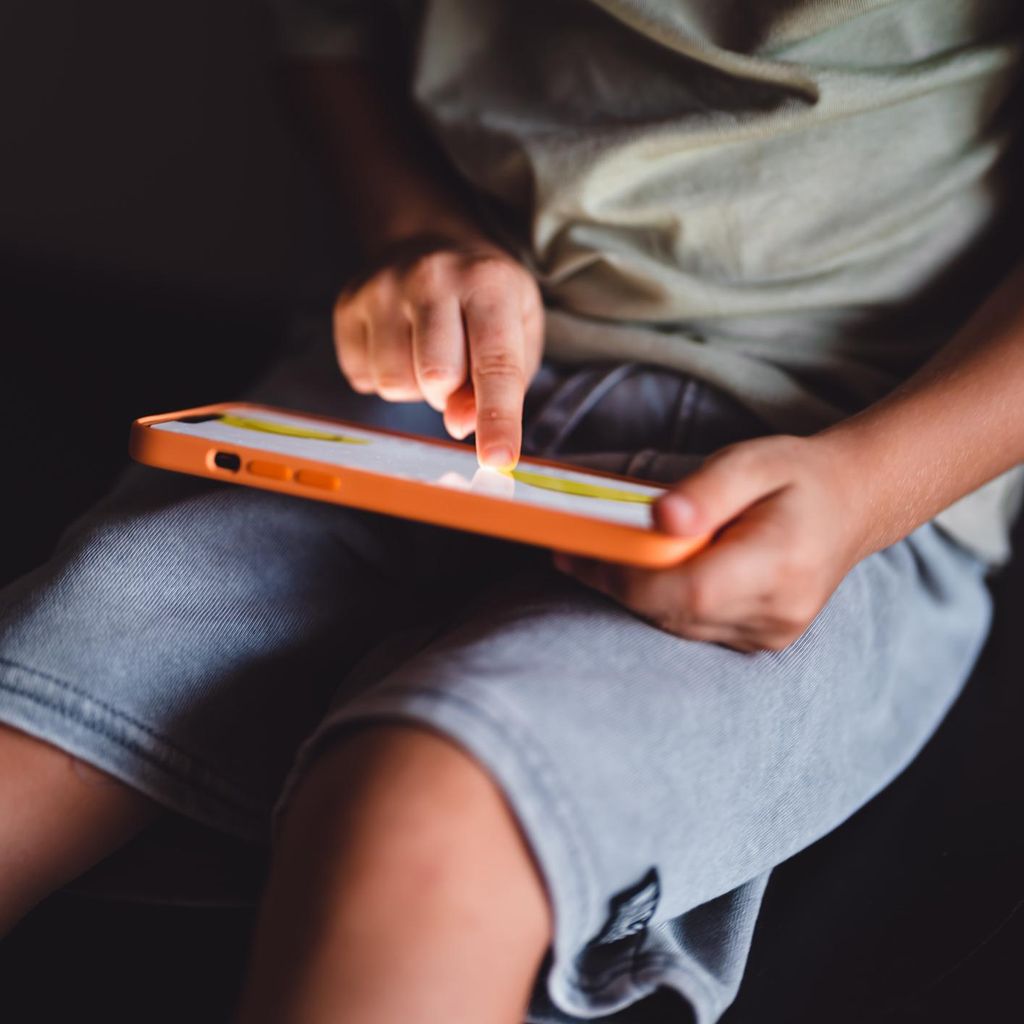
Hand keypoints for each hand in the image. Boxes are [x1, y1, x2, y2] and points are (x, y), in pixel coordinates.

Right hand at [334, 234, 543, 467]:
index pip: (495, 364)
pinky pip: (363, 377)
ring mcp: (382, 287)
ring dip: (415, 388)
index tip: (497, 460)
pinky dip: (383, 378)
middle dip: (449, 393)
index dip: (497, 419)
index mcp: (488, 283)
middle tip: (457, 367)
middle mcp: (432, 277)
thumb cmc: (485, 300)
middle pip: (436, 377)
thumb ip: (502, 383)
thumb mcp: (518, 332)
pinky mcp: (348, 305)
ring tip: (426, 353)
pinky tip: (398, 345)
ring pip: (394, 383)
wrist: (430, 242)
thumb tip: (461, 425)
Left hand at [554, 434, 867, 651]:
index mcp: (782, 562)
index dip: (631, 576)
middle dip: (617, 583)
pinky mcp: (760, 638)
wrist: (853, 504)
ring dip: (631, 594)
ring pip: (678, 625)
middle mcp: (778, 609)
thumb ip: (706, 491)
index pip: (690, 589)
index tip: (585, 550)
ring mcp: (771, 632)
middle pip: (676, 612)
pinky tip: (635, 572)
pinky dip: (659, 602)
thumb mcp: (752, 461)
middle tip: (569, 552)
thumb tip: (660, 519)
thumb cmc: (797, 476)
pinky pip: (693, 628)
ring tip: (589, 558)